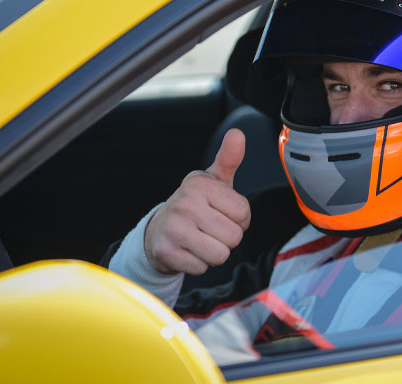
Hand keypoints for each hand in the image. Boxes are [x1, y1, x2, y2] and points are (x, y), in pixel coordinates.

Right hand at [144, 129, 250, 274]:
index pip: (243, 212)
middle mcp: (185, 203)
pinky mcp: (166, 252)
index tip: (222, 214)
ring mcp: (173, 228)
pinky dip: (198, 264)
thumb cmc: (194, 206)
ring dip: (214, 253)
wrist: (158, 232)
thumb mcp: (212, 181)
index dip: (238, 219)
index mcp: (199, 183)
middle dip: (226, 238)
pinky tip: (188, 251)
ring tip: (200, 240)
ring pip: (220, 254)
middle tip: (210, 229)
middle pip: (234, 236)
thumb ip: (229, 158)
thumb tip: (237, 134)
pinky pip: (202, 267)